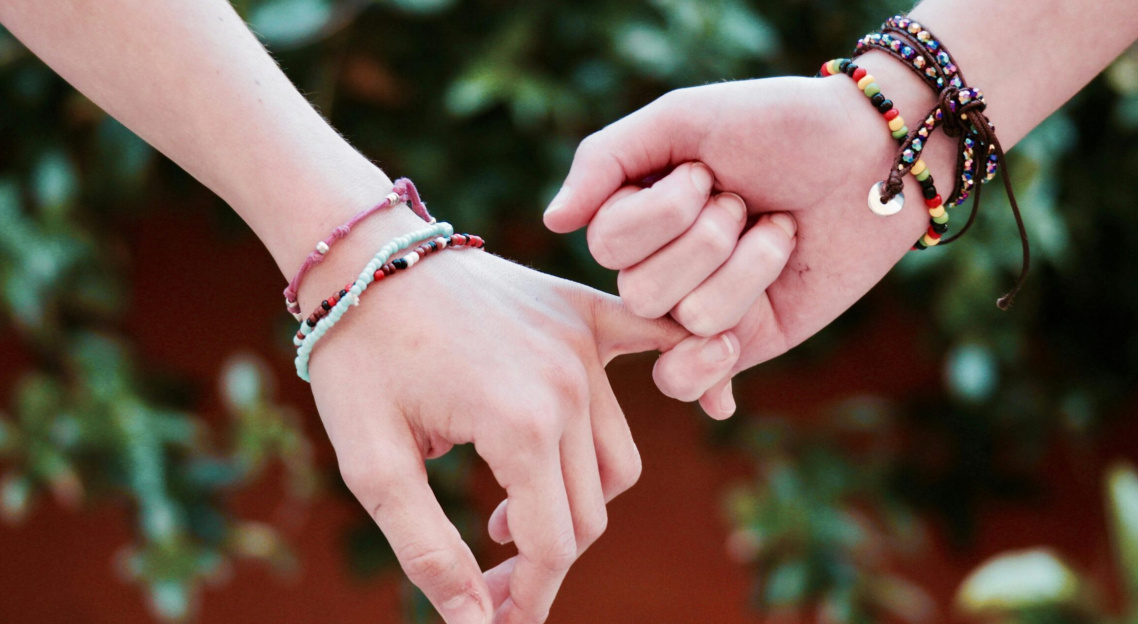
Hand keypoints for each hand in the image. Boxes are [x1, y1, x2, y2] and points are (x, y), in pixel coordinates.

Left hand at [305, 250, 685, 623]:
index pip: (553, 542)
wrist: (363, 256)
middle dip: (543, 561)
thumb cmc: (359, 360)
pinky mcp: (586, 312)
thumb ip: (427, 551)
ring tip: (506, 511)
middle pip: (590, 510)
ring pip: (617, 460)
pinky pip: (659, 348)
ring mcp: (585, 344)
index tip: (497, 620)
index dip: (527, 596)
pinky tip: (717, 403)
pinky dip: (690, 373)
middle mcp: (569, 384)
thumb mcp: (373, 466)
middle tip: (488, 576)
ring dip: (577, 503)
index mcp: (519, 424)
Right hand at [544, 63, 943, 415]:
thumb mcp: (684, 119)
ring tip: (779, 232)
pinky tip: (731, 349)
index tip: (710, 171)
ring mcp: (697, 307)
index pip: (609, 242)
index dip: (667, 209)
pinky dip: (705, 372)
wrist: (873, 157)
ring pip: (688, 322)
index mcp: (635, 212)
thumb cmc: (779, 126)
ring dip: (750, 268)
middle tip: (748, 203)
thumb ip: (605, 159)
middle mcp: (658, 264)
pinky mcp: (743, 342)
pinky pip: (689, 381)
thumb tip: (553, 222)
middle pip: (642, 290)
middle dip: (711, 238)